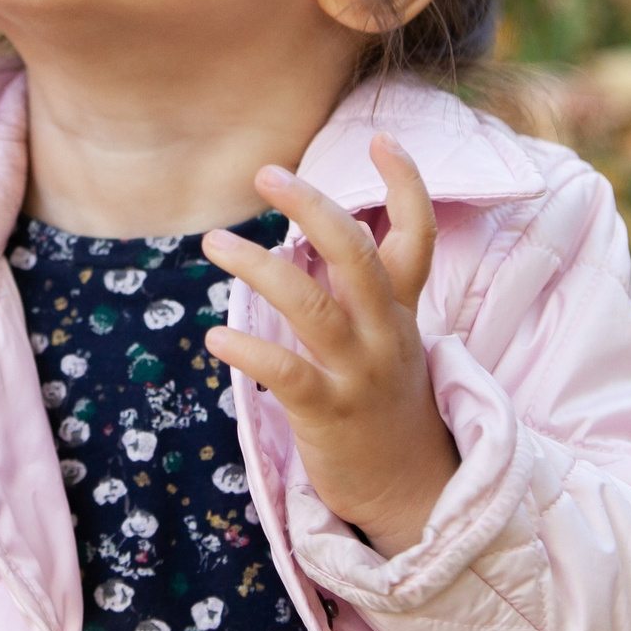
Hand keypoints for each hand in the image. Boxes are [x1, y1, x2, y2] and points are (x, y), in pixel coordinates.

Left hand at [201, 135, 456, 557]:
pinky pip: (287, 375)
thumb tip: (322, 230)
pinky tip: (216, 337)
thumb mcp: (388, 340)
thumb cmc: (385, 405)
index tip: (383, 137)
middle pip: (357, 256)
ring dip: (260, 269)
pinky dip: (250, 352)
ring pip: (311, 307)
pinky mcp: (329, 415)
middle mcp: (384, 334)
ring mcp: (358, 374)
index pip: (416, 236)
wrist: (412, 494)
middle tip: (266, 174)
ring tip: (214, 243)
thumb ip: (362, 290)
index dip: (406, 185)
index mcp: (400, 311)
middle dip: (313, 207)